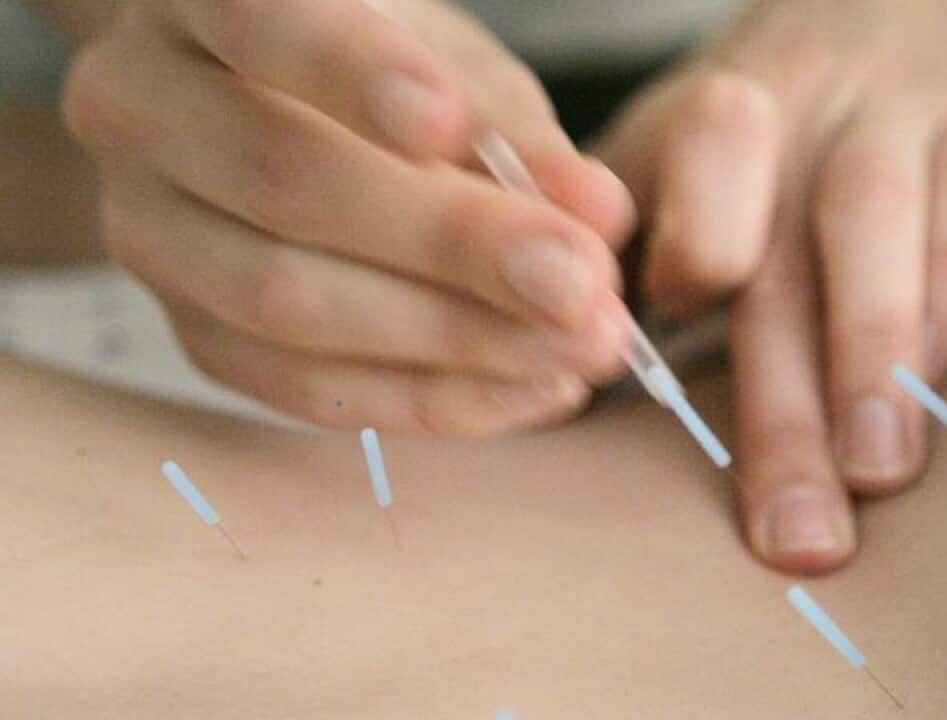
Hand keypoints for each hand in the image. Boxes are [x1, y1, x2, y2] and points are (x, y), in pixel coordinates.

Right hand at [63, 0, 635, 434]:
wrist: (277, 125)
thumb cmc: (381, 76)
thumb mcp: (451, 69)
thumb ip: (512, 131)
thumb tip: (596, 214)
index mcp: (201, 1)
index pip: (259, 19)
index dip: (352, 75)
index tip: (450, 124)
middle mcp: (143, 110)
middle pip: (284, 181)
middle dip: (450, 245)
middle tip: (582, 284)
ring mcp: (148, 231)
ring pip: (285, 302)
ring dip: (455, 339)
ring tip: (579, 347)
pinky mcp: (191, 333)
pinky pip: (303, 388)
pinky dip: (432, 398)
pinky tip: (531, 389)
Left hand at [598, 0, 946, 571]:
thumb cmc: (771, 109)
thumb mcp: (677, 139)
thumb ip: (626, 235)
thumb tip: (561, 365)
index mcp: (710, 116)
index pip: (695, 169)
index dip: (696, 242)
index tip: (680, 321)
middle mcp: (801, 113)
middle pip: (783, 257)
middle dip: (784, 401)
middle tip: (787, 529)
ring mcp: (900, 118)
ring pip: (882, 234)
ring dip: (875, 360)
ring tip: (874, 473)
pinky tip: (932, 397)